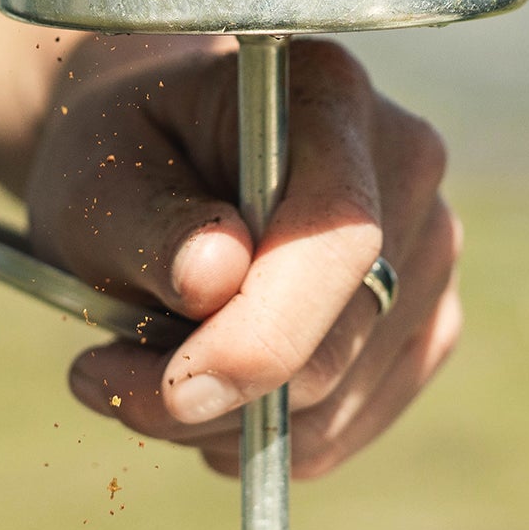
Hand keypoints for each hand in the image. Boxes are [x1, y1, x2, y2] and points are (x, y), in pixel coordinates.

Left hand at [28, 37, 464, 478]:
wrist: (154, 156)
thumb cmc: (122, 152)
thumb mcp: (98, 173)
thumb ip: (149, 222)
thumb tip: (215, 277)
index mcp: (327, 93)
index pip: (338, 233)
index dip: (265, 331)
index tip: (175, 388)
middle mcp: (406, 166)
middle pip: (341, 334)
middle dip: (212, 391)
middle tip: (97, 376)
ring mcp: (431, 251)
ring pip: (336, 399)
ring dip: (222, 421)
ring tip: (135, 368)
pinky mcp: (426, 324)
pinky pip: (343, 427)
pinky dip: (260, 436)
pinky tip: (200, 385)